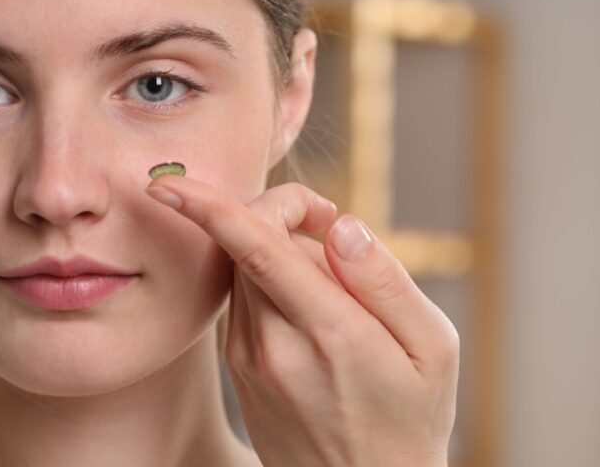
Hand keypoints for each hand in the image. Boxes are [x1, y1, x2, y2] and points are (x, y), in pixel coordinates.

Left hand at [145, 176, 458, 466]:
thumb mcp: (433, 350)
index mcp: (329, 333)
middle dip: (278, 212)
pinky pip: (244, 298)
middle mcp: (274, 344)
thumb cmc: (411, 418)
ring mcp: (248, 358)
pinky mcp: (238, 365)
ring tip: (331, 281)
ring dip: (274, 248)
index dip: (208, 208)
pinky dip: (267, 279)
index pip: (256, 251)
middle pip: (246, 244)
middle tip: (327, 222)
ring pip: (242, 268)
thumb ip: (386, 281)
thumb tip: (339, 227)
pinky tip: (309, 306)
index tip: (166, 182)